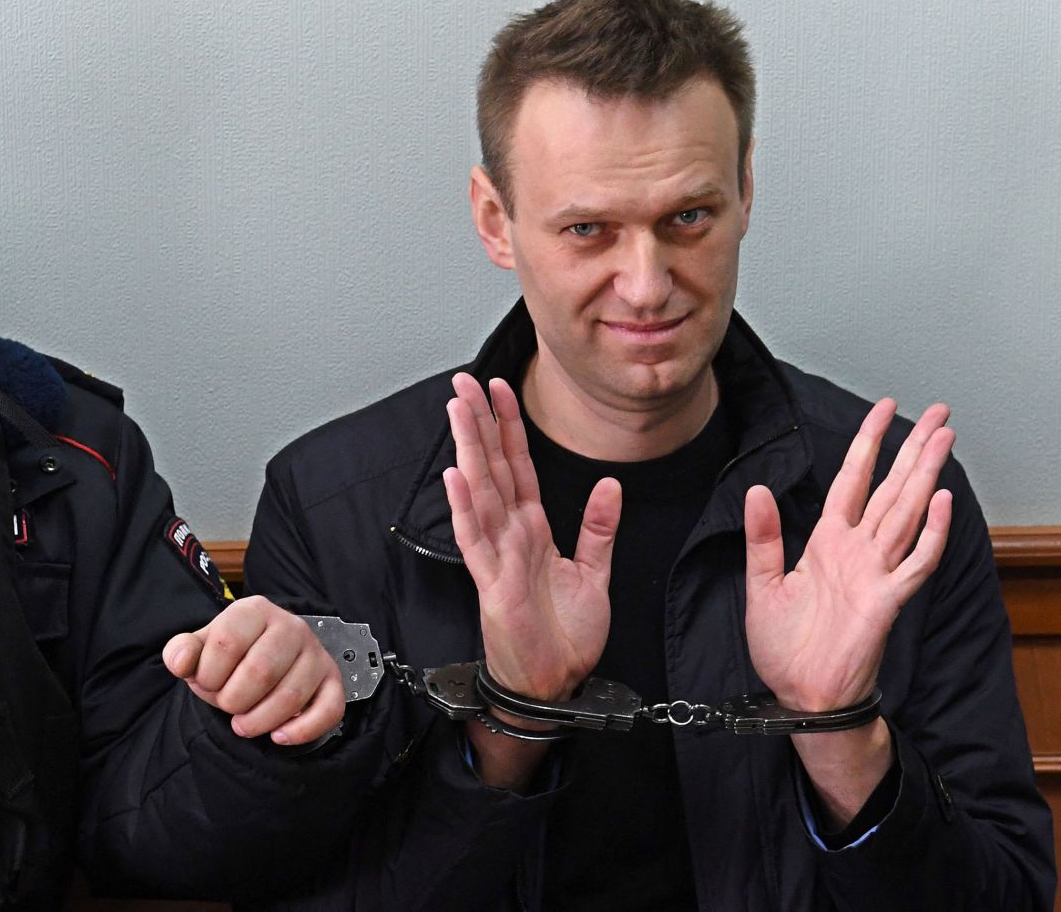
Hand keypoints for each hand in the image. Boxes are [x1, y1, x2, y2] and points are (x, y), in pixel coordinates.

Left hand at [162, 595, 344, 745]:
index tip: (205, 683)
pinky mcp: (332, 680)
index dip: (209, 674)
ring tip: (243, 725)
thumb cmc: (230, 656)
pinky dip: (301, 731)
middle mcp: (290, 626)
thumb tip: (179, 662)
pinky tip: (278, 736)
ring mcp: (315, 653)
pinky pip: (328, 710)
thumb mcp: (201, 648)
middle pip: (261, 671)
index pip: (228, 641)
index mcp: (254, 611)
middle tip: (226, 706)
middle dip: (234, 700)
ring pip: (292, 696)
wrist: (264, 657)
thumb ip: (182, 651)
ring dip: (260, 721)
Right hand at [444, 373, 620, 701]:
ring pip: (480, 492)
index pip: (518, 466)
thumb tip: (610, 484)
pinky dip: (466, 508)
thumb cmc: (565, 636)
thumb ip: (599, 528)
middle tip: (465, 382)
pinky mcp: (493, 584)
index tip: (500, 389)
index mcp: (532, 530)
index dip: (509, 426)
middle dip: (479, 423)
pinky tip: (457, 477)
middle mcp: (510, 536)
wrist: (555, 683)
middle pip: (492, 468)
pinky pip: (476, 540)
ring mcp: (498, 557)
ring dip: (468, 450)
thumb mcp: (595, 573)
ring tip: (457, 411)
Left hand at [744, 398, 953, 711]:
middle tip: (939, 412)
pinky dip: (931, 532)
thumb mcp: (761, 583)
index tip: (884, 410)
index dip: (867, 444)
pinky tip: (941, 501)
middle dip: (913, 449)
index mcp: (827, 544)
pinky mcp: (886, 601)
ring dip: (925, 476)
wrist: (800, 695)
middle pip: (891, 488)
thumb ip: (763, 537)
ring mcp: (876, 574)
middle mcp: (856, 552)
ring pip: (907, 513)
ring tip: (944, 438)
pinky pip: (915, 562)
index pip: (852, 481)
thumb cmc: (784, 647)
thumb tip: (756, 489)